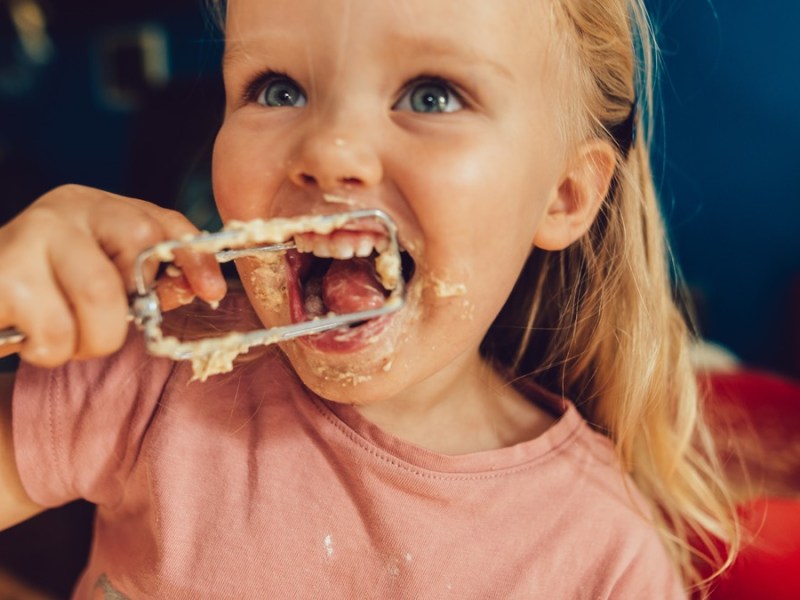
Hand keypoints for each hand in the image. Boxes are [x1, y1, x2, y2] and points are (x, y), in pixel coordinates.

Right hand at [0, 185, 226, 365]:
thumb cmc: (43, 295)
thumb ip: (149, 281)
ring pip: (101, 300)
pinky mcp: (1, 273)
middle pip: (137, 259)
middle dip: (128, 315)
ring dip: (90, 340)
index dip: (194, 256)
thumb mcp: (101, 278)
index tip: (212, 291)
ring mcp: (30, 236)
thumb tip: (201, 287)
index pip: (163, 222)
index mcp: (95, 207)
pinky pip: (55, 332)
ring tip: (62, 338)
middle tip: (102, 332)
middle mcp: (64, 211)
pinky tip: (30, 336)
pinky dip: (51, 351)